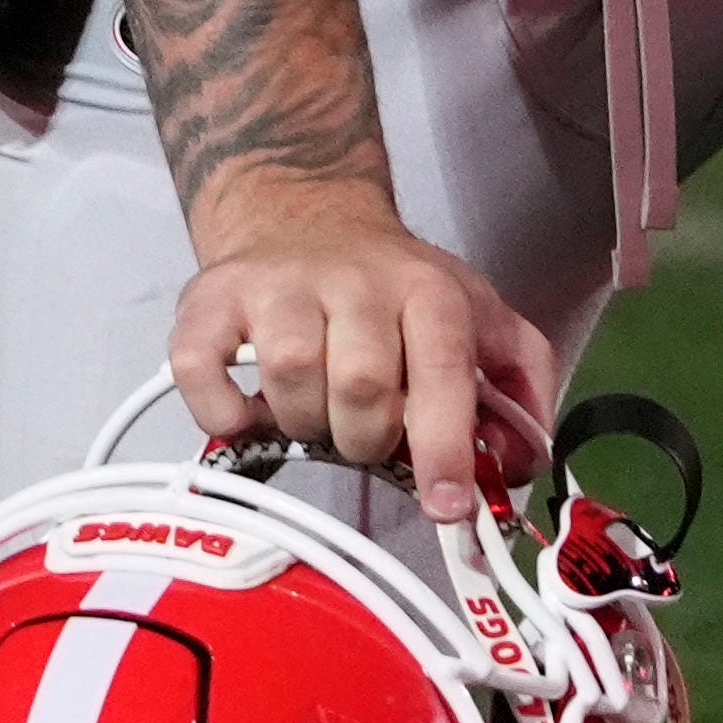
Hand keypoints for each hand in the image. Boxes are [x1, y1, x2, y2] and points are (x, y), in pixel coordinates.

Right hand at [167, 176, 559, 522]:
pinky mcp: (211, 300)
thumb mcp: (480, 319)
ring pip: (291, 376)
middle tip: (365, 436)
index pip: (442, 370)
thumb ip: (520, 387)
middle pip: (363, 384)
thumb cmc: (397, 290)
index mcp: (429, 291)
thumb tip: (519, 464)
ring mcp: (277, 285)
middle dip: (367, 438)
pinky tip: (249, 415)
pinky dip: (223, 412)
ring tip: (315, 414)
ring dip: (305, 424)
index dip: (445, 446)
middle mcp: (354, 280)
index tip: (447, 506)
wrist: (307, 216)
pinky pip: (203, 369)